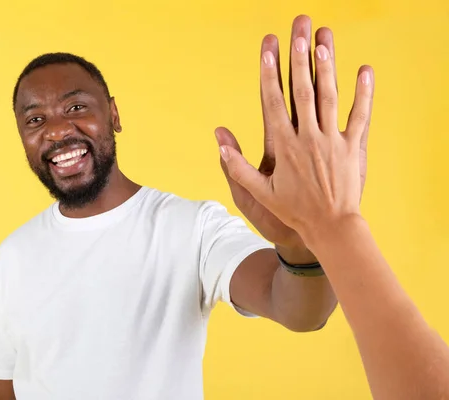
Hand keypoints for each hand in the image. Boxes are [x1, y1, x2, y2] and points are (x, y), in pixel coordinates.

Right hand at [218, 18, 373, 243]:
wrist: (330, 228)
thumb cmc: (291, 212)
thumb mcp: (258, 193)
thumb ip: (237, 166)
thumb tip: (220, 140)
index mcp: (283, 147)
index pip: (273, 103)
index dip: (270, 75)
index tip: (267, 50)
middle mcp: (307, 138)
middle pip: (302, 91)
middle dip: (299, 58)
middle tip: (297, 31)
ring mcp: (332, 141)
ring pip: (329, 97)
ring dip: (326, 67)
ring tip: (324, 39)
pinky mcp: (352, 148)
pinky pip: (360, 116)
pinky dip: (364, 94)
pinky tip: (364, 71)